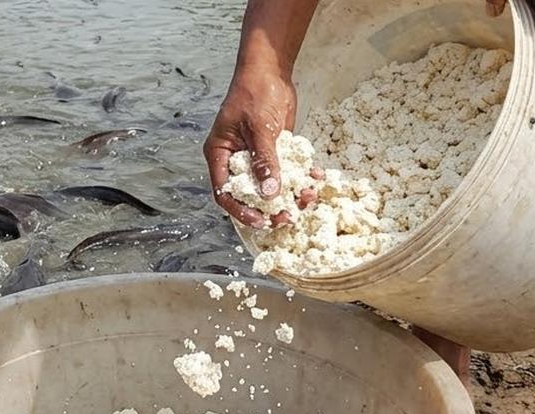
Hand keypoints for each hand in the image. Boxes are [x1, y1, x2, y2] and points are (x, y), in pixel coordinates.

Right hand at [204, 65, 296, 227]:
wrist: (270, 70)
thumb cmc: (254, 93)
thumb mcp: (260, 128)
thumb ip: (265, 161)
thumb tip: (269, 193)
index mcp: (220, 155)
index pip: (224, 192)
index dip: (241, 211)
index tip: (261, 222)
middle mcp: (236, 160)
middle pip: (248, 195)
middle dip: (268, 208)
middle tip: (288, 217)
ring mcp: (256, 158)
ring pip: (270, 187)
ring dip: (289, 195)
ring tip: (307, 198)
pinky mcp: (275, 152)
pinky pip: (286, 172)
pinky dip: (300, 178)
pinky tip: (314, 179)